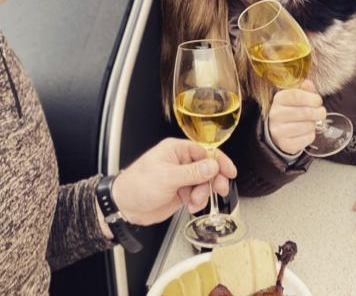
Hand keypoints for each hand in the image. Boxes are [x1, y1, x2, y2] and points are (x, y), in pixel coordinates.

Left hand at [110, 138, 236, 226]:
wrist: (125, 206)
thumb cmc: (138, 185)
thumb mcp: (167, 177)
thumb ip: (192, 173)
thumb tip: (213, 166)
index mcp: (176, 150)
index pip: (204, 152)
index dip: (219, 161)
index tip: (229, 172)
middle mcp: (180, 162)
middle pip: (207, 168)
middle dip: (214, 180)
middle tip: (220, 190)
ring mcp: (181, 178)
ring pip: (203, 183)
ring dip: (203, 193)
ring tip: (194, 201)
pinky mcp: (180, 192)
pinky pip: (197, 194)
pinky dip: (197, 201)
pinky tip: (190, 206)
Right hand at [268, 80, 325, 154]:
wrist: (276, 131)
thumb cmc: (289, 111)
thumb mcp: (293, 97)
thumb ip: (303, 89)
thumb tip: (308, 84)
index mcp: (278, 99)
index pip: (296, 96)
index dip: (311, 98)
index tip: (318, 100)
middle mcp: (275, 114)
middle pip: (304, 112)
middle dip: (318, 112)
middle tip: (321, 112)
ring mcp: (279, 130)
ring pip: (307, 126)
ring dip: (314, 124)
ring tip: (312, 122)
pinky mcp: (285, 144)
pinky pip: (307, 139)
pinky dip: (311, 135)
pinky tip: (307, 131)